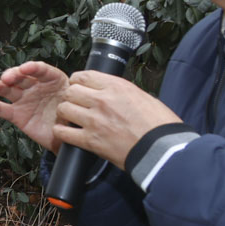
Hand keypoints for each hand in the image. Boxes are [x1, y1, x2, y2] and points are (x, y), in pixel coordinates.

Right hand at [0, 61, 69, 152]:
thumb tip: (67, 103)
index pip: (42, 70)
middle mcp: (36, 87)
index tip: (26, 69)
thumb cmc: (73, 118)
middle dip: (13, 75)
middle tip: (8, 79)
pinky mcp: (17, 114)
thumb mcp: (76, 106)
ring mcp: (25, 100)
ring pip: (9, 90)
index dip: (33, 68)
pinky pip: (2, 109)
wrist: (67, 139)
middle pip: (22, 77)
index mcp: (53, 81)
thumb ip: (69, 102)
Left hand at [52, 72, 181, 168]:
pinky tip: (67, 133)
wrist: (163, 150)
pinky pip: (63, 132)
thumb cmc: (159, 125)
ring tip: (71, 119)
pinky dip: (62, 132)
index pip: (83, 75)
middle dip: (71, 97)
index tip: (79, 87)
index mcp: (116, 86)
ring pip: (63, 109)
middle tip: (75, 105)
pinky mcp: (90, 140)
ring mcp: (94, 120)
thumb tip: (108, 91)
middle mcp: (102, 100)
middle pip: (70, 91)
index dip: (77, 82)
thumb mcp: (142, 96)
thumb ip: (120, 92)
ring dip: (65, 114)